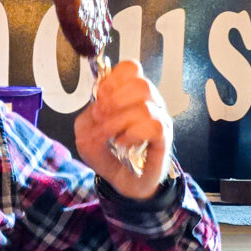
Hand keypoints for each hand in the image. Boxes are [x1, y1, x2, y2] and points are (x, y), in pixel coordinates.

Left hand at [74, 59, 172, 199]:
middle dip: (114, 100)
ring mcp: (158, 118)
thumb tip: (97, 108)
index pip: (130, 68)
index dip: (112, 80)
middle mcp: (148, 101)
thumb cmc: (106, 152)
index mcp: (128, 94)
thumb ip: (87, 116)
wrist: (122, 181)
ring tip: (110, 135)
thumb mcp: (85, 133)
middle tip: (101, 117)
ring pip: (145, 104)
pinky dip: (132, 134)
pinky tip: (123, 143)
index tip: (99, 98)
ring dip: (119, 120)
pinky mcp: (164, 137)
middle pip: (140, 83)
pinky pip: (154, 125)